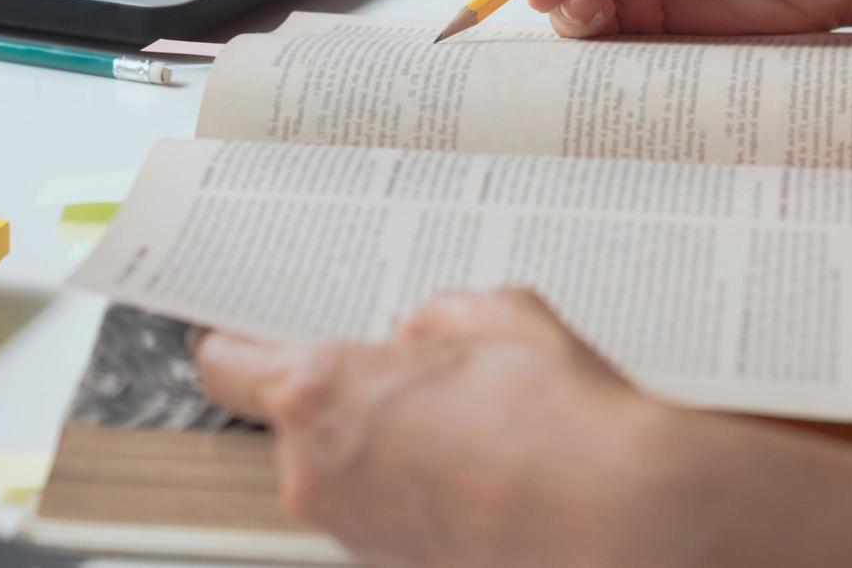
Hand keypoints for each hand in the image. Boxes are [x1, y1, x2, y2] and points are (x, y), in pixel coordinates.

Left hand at [195, 288, 851, 567]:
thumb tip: (419, 335)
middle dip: (347, 396)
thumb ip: (436, 318)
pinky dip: (417, 490)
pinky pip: (385, 511)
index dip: (236, 343)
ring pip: (345, 469)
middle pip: (296, 420)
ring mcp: (357, 534)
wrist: (626, 528)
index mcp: (320, 394)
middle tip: (417, 375)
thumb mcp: (499, 317)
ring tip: (474, 426)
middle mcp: (317, 475)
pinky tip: (486, 470)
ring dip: (386, 446)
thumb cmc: (559, 422)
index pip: (225, 364)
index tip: (245, 333)